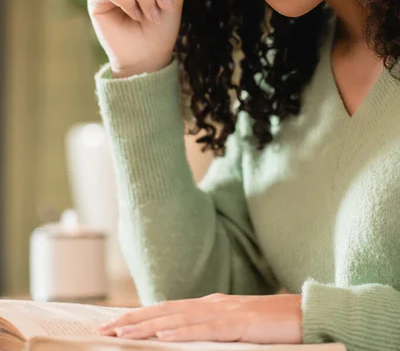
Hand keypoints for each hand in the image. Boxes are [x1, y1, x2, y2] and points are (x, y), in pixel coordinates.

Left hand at [97, 292, 302, 343]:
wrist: (304, 313)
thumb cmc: (271, 324)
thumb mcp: (234, 327)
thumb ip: (210, 329)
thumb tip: (181, 337)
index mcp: (209, 305)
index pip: (166, 309)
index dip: (139, 316)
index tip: (113, 323)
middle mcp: (212, 304)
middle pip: (165, 311)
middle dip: (132, 320)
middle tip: (102, 329)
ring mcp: (225, 312)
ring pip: (178, 319)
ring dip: (147, 326)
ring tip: (121, 332)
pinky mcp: (240, 324)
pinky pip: (206, 329)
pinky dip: (183, 332)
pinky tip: (164, 336)